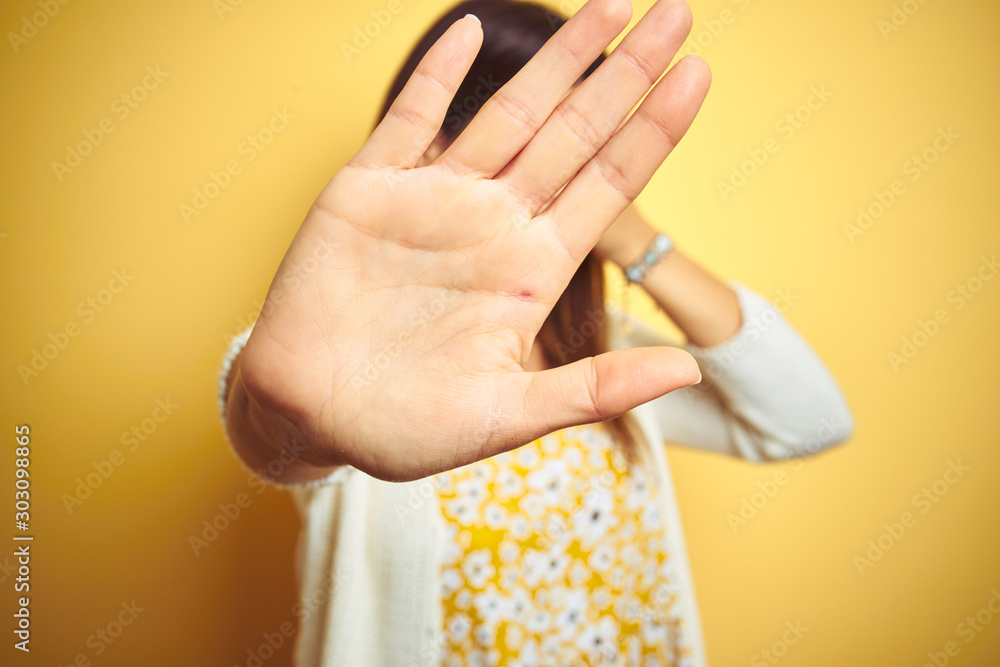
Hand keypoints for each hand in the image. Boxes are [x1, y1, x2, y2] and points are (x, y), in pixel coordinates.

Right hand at [239, 0, 710, 481]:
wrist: (309, 418)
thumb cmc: (405, 429)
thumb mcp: (508, 416)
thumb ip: (595, 387)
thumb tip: (691, 369)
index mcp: (531, 272)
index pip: (608, 186)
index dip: (654, 131)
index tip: (698, 74)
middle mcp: (493, 225)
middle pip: (575, 134)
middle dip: (625, 73)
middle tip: (677, 12)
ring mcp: (434, 202)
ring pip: (508, 114)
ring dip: (557, 58)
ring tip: (610, 3)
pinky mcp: (369, 192)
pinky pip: (408, 120)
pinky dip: (437, 76)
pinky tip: (472, 31)